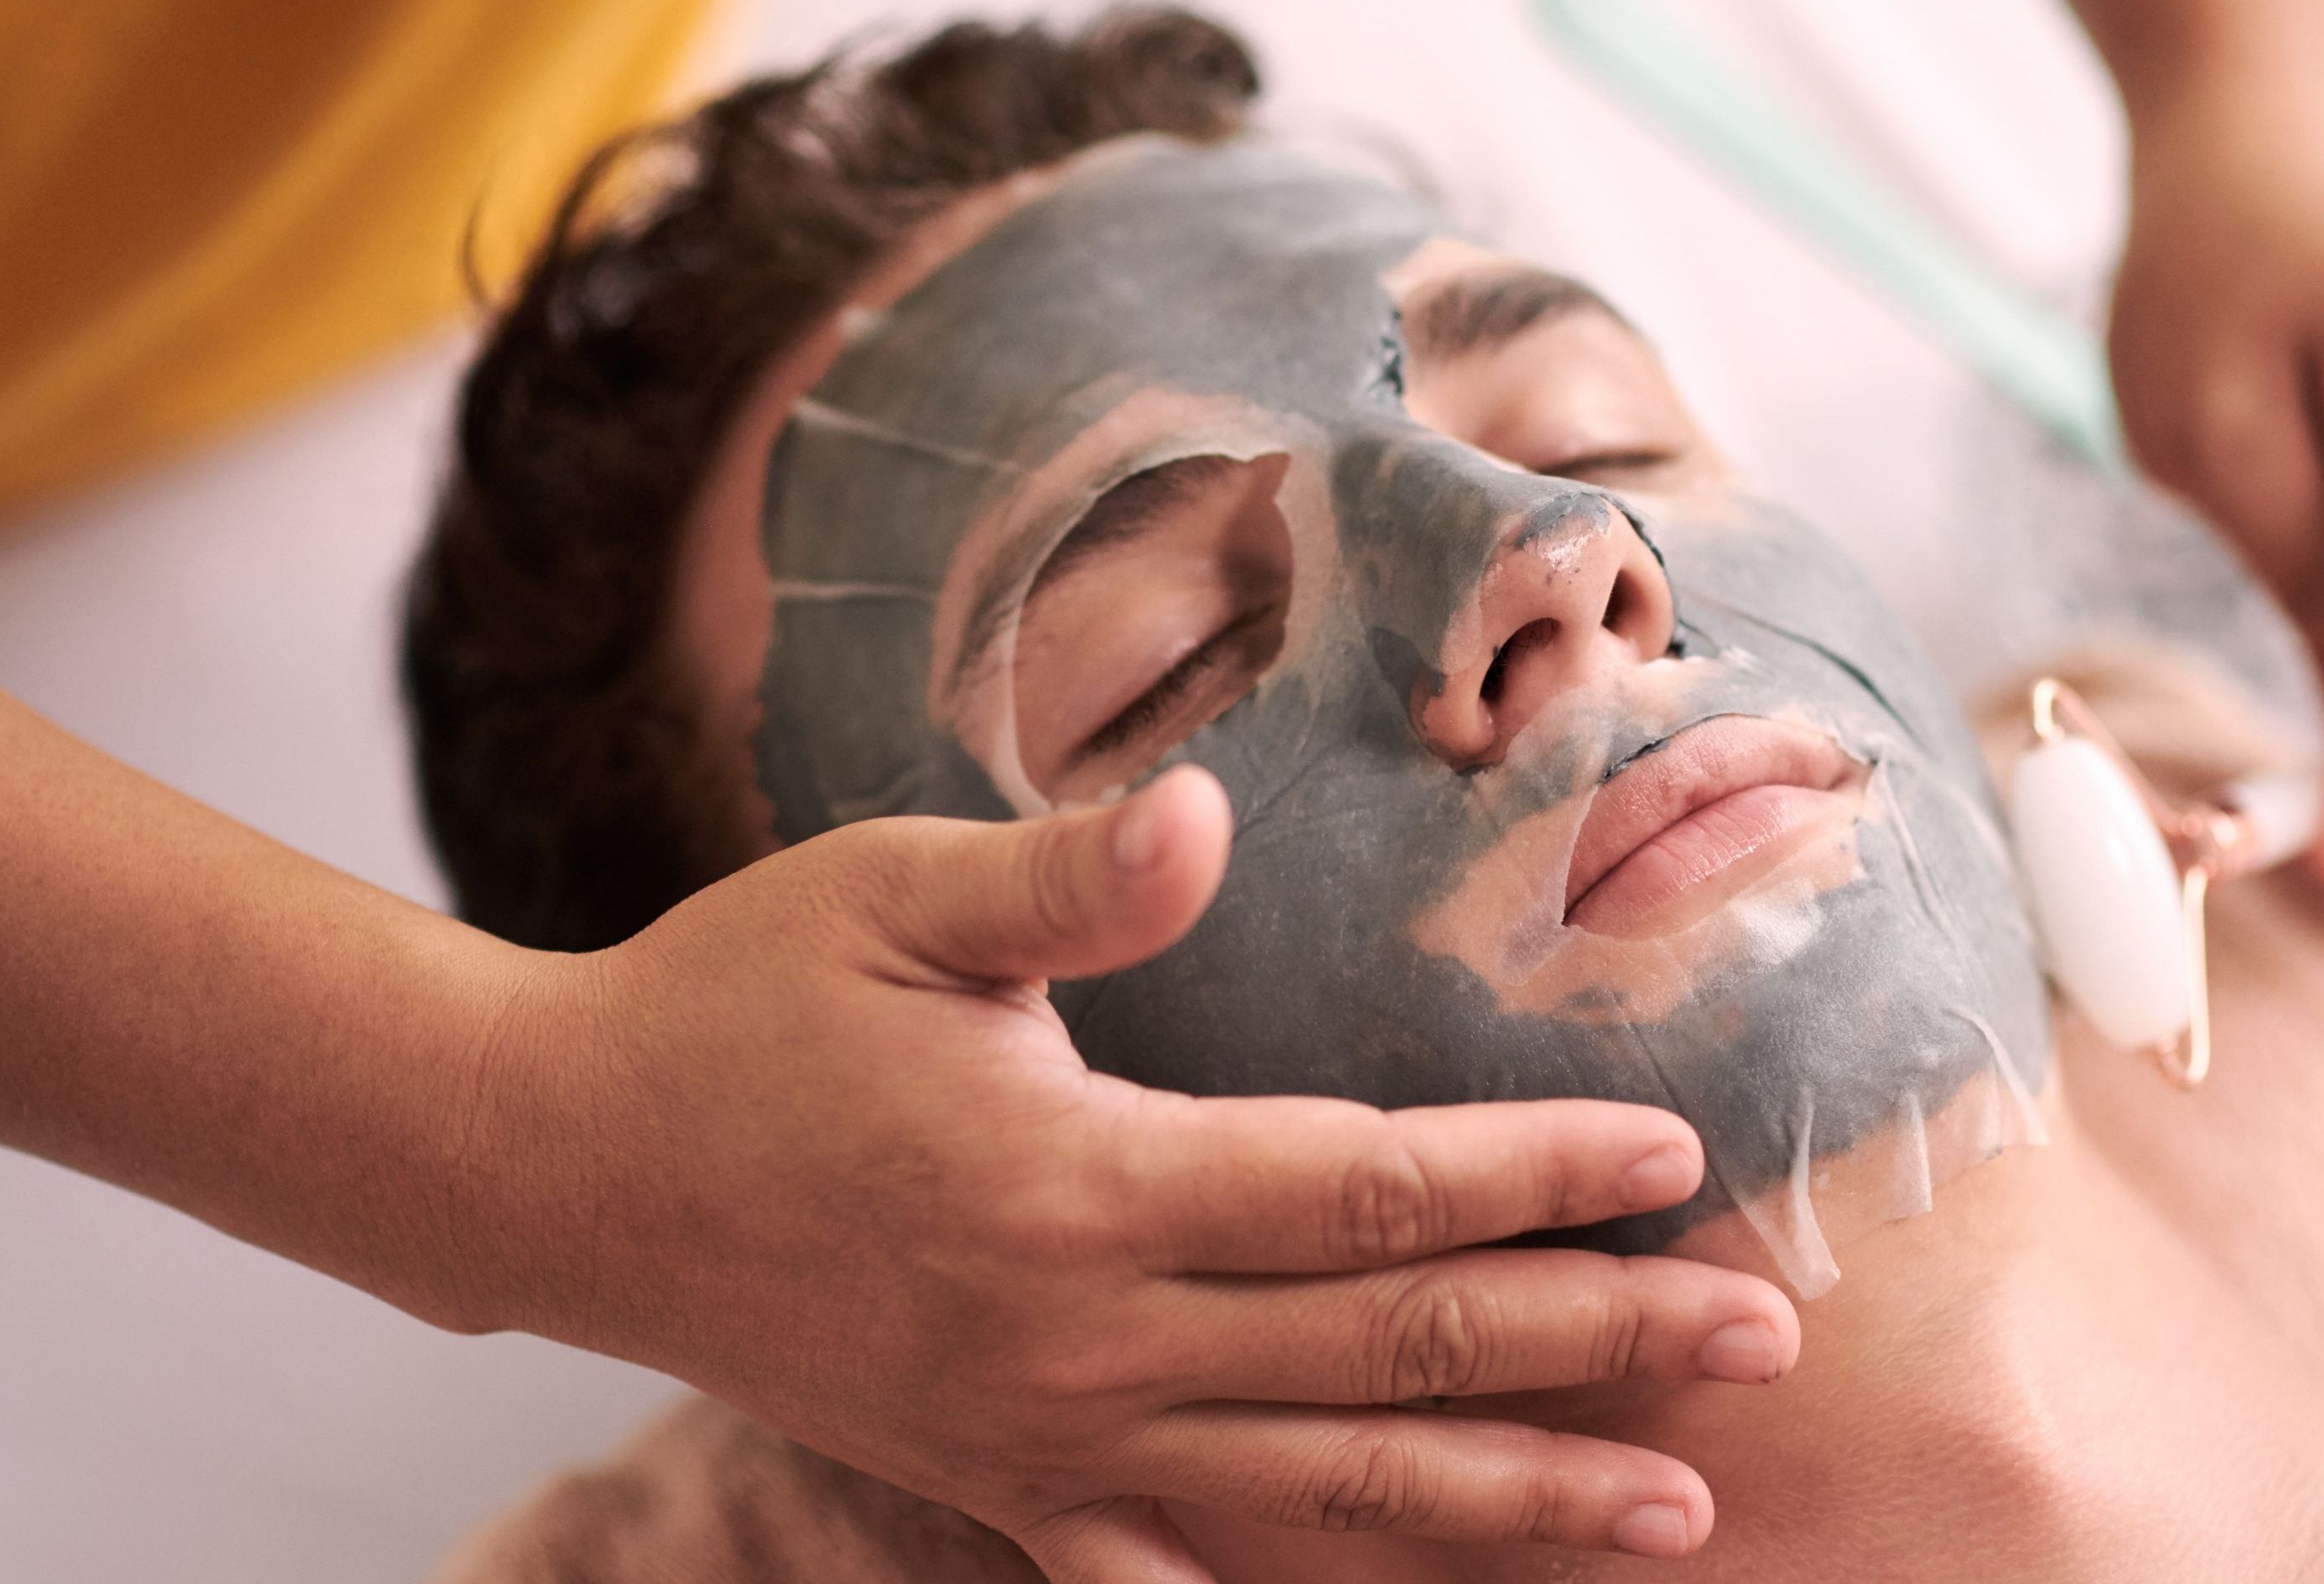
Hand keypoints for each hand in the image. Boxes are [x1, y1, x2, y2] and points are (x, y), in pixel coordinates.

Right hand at [444, 767, 1797, 1580]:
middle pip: (1389, 1358)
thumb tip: (1204, 816)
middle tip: (1763, 1345)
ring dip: (1508, 1506)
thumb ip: (1063, 879)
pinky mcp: (1003, 1485)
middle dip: (1592, 1350)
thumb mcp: (887, 898)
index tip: (1677, 1160)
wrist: (560, 1166)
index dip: (1530, 1174)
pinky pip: (1173, 1574)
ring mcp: (1045, 1439)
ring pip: (1325, 1499)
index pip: (1363, 1188)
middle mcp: (1084, 1338)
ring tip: (1669, 1512)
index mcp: (1078, 1183)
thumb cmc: (734, 1004)